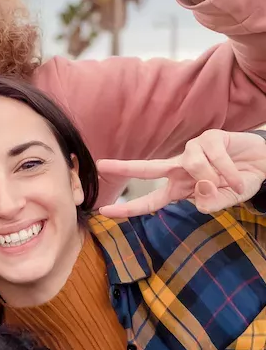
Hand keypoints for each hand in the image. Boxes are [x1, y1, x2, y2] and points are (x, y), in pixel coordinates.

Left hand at [98, 129, 265, 216]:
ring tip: (231, 184)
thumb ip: (213, 203)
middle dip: (124, 167)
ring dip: (216, 179)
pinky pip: (214, 158)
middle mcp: (180, 169)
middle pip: (148, 168)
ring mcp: (192, 151)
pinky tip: (238, 176)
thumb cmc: (239, 182)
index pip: (150, 201)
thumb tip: (200, 198)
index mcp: (179, 189)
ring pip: (194, 167)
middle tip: (100, 165)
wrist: (263, 164)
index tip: (104, 211)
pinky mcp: (208, 138)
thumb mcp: (227, 200)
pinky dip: (229, 172)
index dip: (129, 208)